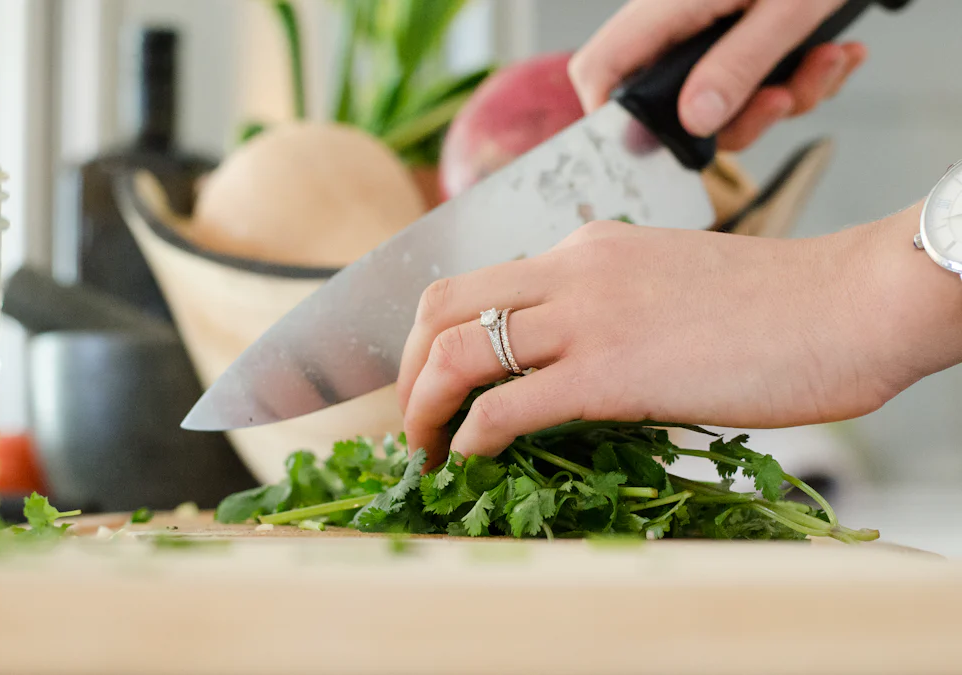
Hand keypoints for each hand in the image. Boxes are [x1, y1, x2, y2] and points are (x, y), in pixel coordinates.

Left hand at [396, 202, 961, 467]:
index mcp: (584, 249)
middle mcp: (571, 270)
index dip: (432, 336)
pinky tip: (471, 459)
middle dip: (406, 370)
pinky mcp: (610, 373)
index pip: (474, 283)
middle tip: (411, 420)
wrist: (847, 305)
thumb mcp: (666, 283)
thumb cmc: (774, 307)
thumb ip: (606, 308)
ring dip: (423, 409)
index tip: (431, 383)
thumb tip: (565, 364)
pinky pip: (507, 407)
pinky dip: (470, 437)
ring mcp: (587, 318)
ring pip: (457, 353)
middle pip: (440, 307)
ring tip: (425, 452)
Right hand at [568, 0, 867, 150]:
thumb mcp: (785, 10)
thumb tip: (696, 122)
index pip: (601, 70)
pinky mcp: (738, 32)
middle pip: (672, 101)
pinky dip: (798, 76)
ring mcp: (707, 28)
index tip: (657, 148)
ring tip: (828, 61)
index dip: (612, 118)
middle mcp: (676, 21)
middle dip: (740, 117)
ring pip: (722, 98)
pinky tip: (833, 52)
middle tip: (783, 99)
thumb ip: (737, 66)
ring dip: (784, 95)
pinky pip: (753, 78)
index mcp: (667, 7)